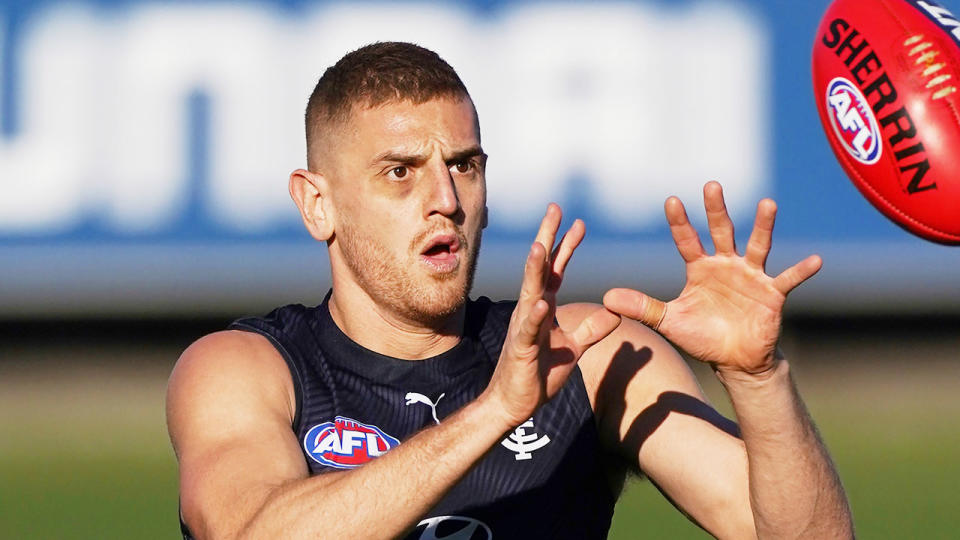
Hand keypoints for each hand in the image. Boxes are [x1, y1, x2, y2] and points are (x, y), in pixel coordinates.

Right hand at [486, 204, 620, 425]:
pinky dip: (536, 316)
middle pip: (540, 268)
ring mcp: (524, 328)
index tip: (578, 222)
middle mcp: (531, 310)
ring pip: (530, 292)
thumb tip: (615, 314)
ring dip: (534, 269)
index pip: (555, 269)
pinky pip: (530, 331)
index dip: (566, 246)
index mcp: (543, 308)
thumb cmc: (539, 374)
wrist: (514, 403)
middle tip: (555, 209)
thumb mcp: (574, 348)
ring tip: (540, 246)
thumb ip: (592, 330)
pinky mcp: (522, 350)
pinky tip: (542, 303)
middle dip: (547, 238)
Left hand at [603, 182, 820, 375]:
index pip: (687, 240)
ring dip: (762, 225)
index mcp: (700, 268)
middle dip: (716, 209)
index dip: (680, 222)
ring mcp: (752, 276)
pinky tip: (815, 260)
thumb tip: (606, 297)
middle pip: (721, 231)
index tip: (671, 200)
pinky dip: (801, 271)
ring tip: (768, 203)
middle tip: (711, 184)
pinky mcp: (772, 294)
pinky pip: (788, 279)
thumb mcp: (668, 321)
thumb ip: (641, 307)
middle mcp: (727, 264)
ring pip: (758, 245)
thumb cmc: (702, 335)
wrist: (735, 360)